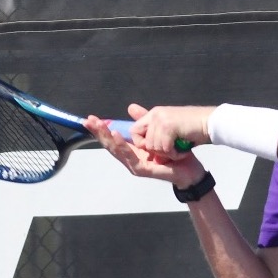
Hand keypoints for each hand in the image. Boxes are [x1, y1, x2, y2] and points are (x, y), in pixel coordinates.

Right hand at [85, 113, 205, 187]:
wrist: (189, 169)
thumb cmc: (174, 154)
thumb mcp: (157, 132)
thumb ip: (143, 121)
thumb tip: (131, 107)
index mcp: (132, 150)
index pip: (112, 138)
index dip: (101, 129)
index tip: (90, 118)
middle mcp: (130, 159)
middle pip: (110, 144)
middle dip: (98, 132)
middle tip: (88, 121)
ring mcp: (135, 165)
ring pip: (117, 151)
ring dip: (107, 137)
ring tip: (100, 126)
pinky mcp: (142, 169)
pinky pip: (130, 157)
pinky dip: (122, 146)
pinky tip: (117, 136)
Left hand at [125, 103, 212, 158]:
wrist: (212, 124)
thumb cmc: (196, 129)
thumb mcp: (173, 130)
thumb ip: (157, 132)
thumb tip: (146, 142)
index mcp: (154, 113)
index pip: (133, 131)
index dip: (142, 143)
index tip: (156, 149)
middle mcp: (155, 114)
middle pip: (142, 141)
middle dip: (156, 151)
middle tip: (171, 151)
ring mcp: (160, 119)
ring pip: (152, 146)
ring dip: (167, 153)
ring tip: (180, 150)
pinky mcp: (168, 126)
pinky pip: (163, 148)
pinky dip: (174, 154)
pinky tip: (183, 151)